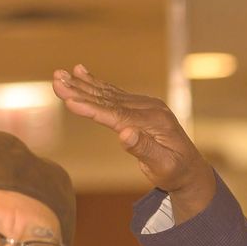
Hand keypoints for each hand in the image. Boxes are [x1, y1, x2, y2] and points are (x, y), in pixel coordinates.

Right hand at [52, 64, 218, 219]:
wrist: (190, 170)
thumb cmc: (176, 173)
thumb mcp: (163, 167)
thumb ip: (144, 150)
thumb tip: (124, 134)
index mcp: (153, 122)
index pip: (116, 115)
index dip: (91, 108)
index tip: (68, 100)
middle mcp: (149, 108)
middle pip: (108, 99)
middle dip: (79, 89)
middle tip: (56, 78)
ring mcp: (145, 106)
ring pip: (108, 94)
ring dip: (82, 84)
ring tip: (61, 73)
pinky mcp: (140, 107)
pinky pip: (113, 95)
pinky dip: (95, 84)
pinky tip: (81, 73)